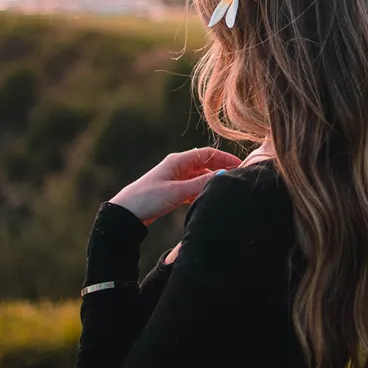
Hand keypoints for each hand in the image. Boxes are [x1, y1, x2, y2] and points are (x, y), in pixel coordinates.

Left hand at [109, 147, 241, 224]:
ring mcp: (175, 178)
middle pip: (206, 164)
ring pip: (200, 176)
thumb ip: (200, 184)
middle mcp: (178, 166)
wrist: (125, 213)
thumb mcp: (177, 192)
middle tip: (237, 179)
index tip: (241, 166)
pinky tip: (208, 199)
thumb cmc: (148, 198)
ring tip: (226, 190)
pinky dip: (202, 191)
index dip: (225, 158)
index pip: (208, 153)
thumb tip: (223, 177)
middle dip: (221, 169)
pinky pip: (193, 187)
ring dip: (212, 181)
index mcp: (178, 161)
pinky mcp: (172, 190)